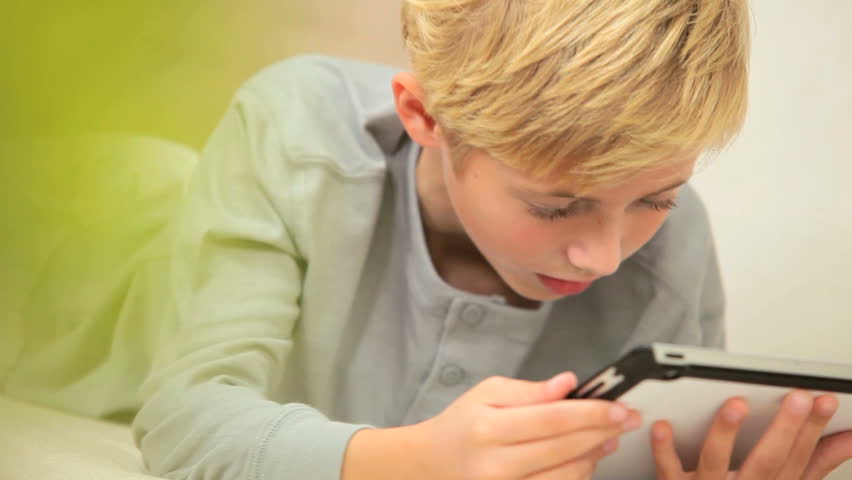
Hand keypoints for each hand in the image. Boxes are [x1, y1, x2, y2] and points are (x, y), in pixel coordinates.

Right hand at [412, 372, 641, 478]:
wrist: (435, 462)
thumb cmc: (464, 423)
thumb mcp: (488, 392)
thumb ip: (530, 390)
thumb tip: (568, 383)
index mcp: (488, 427)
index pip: (552, 419)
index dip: (592, 413)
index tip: (619, 407)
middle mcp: (496, 463)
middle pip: (564, 448)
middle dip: (602, 431)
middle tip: (628, 419)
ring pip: (565, 475)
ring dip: (596, 455)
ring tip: (611, 437)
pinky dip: (579, 473)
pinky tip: (589, 457)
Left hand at [651, 390, 851, 478]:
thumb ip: (817, 462)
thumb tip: (851, 437)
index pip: (798, 459)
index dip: (814, 430)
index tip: (824, 400)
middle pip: (767, 462)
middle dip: (785, 429)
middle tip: (798, 397)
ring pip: (716, 463)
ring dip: (726, 434)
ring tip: (737, 404)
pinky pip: (669, 471)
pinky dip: (666, 450)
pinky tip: (663, 426)